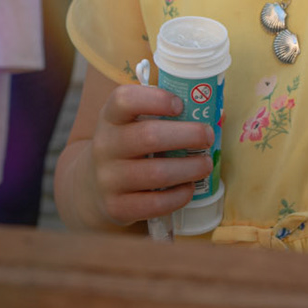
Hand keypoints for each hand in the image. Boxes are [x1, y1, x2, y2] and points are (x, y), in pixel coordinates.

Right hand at [84, 85, 214, 225]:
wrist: (92, 186)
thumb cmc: (126, 147)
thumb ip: (161, 115)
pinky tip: (188, 188)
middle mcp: (105, 146)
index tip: (180, 105)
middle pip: (149, 136)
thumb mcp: (131, 124)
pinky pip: (154, 204)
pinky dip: (178, 196)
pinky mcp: (116, 207)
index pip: (124, 99)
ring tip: (205, 164)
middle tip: (207, 137)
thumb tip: (215, 112)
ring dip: (189, 168)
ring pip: (156, 173)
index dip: (156, 99)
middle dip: (187, 135)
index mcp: (110, 117)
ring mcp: (108, 179)